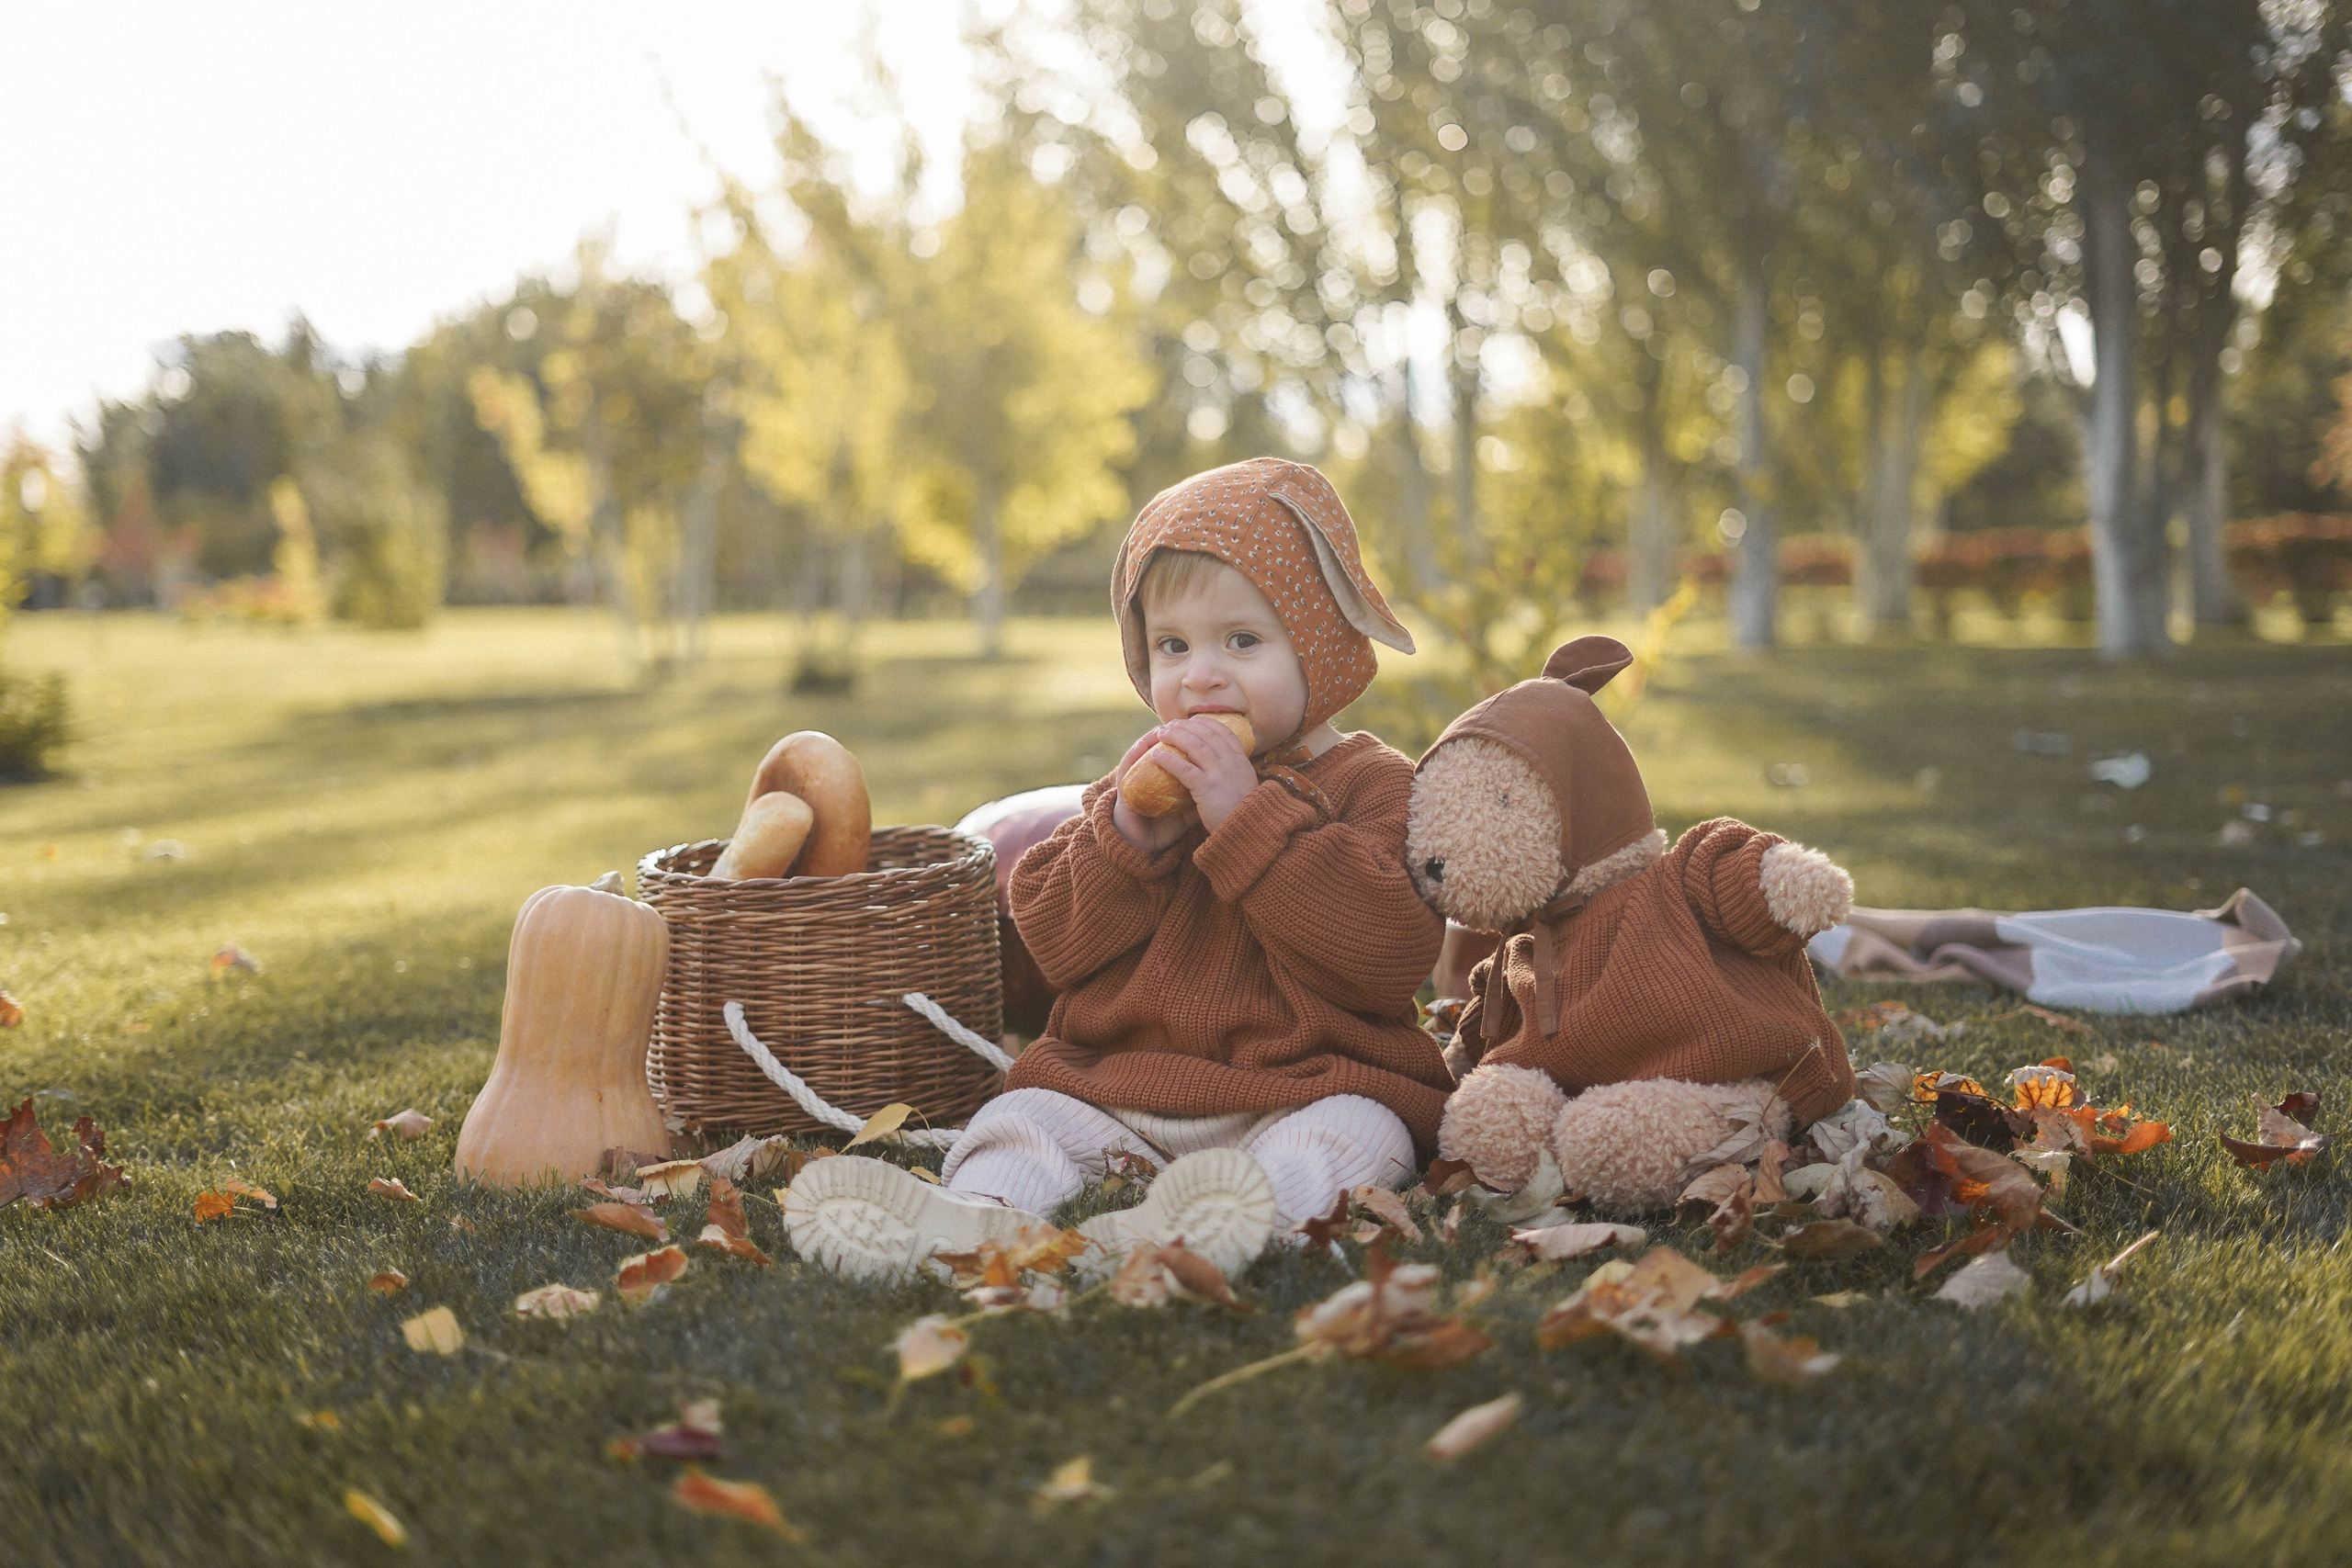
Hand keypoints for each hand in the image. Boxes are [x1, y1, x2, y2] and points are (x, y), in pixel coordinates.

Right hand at [1110, 727, 1199, 853]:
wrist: (1143, 849)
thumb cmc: (1164, 829)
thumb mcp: (1189, 812)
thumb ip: (1202, 797)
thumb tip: (1224, 787)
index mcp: (1161, 781)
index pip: (1172, 755)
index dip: (1182, 741)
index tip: (1196, 729)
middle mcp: (1147, 778)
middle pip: (1155, 750)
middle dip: (1167, 736)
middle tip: (1179, 723)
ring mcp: (1134, 783)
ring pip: (1138, 755)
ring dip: (1148, 740)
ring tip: (1159, 729)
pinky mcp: (1124, 792)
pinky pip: (1126, 770)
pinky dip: (1133, 756)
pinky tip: (1140, 746)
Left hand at [1146, 713, 1257, 832]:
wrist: (1250, 829)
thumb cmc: (1243, 811)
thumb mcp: (1244, 785)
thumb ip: (1234, 772)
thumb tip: (1221, 765)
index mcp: (1241, 760)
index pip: (1223, 732)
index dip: (1206, 723)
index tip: (1193, 720)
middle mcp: (1231, 762)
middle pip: (1206, 734)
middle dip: (1186, 726)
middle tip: (1171, 724)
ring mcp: (1220, 774)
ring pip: (1194, 746)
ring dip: (1175, 736)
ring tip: (1160, 734)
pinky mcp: (1207, 788)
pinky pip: (1183, 769)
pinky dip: (1168, 760)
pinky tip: (1156, 756)